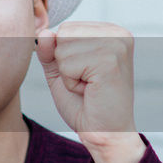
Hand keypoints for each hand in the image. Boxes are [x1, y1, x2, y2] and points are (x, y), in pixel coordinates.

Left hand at [36, 22, 145, 162]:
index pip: (66, 28)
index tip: (85, 74)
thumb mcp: (61, 71)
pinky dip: (71, 82)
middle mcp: (118, 33)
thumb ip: (50, 50)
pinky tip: (90, 91)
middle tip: (86, 83)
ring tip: (88, 86)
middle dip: (64, 63)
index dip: (64, 56)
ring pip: (62, 48)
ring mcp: (116, 45)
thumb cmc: (86, 105)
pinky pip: (67, 64)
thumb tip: (44, 32)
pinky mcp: (110, 60)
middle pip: (63, 34)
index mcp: (110, 31)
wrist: (105, 133)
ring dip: (68, 74)